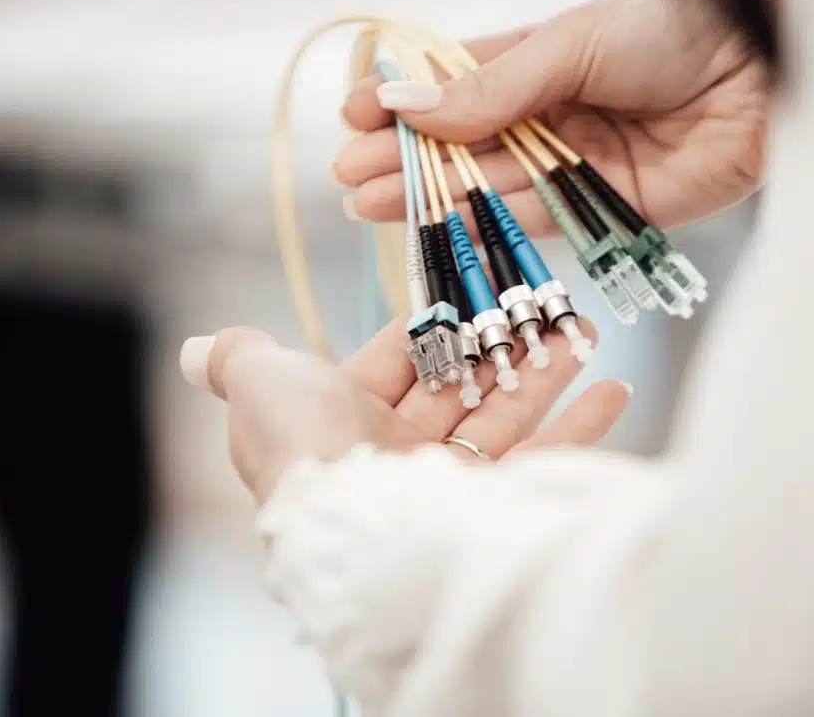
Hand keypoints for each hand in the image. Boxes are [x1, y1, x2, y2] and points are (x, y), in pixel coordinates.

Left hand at [179, 318, 628, 501]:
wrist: (355, 529)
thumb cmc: (307, 446)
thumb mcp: (261, 384)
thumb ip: (240, 359)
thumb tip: (197, 348)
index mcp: (343, 422)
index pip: (397, 361)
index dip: (431, 322)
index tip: (470, 284)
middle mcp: (394, 457)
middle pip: (458, 388)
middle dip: (501, 343)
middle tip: (542, 303)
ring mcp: (445, 486)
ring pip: (506, 417)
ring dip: (547, 372)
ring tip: (585, 330)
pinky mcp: (490, 509)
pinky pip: (544, 464)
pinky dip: (582, 429)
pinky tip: (616, 390)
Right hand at [332, 0, 769, 237]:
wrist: (766, 73)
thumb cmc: (673, 31)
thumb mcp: (570, 45)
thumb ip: (493, 88)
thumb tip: (409, 106)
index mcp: (542, 56)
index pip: (457, 82)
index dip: (405, 101)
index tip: (354, 116)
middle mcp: (554, 110)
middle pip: (466, 140)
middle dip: (406, 157)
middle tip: (347, 176)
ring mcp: (578, 160)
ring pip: (492, 182)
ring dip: (430, 194)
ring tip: (368, 202)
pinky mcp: (606, 206)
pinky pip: (538, 217)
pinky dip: (486, 221)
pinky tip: (436, 222)